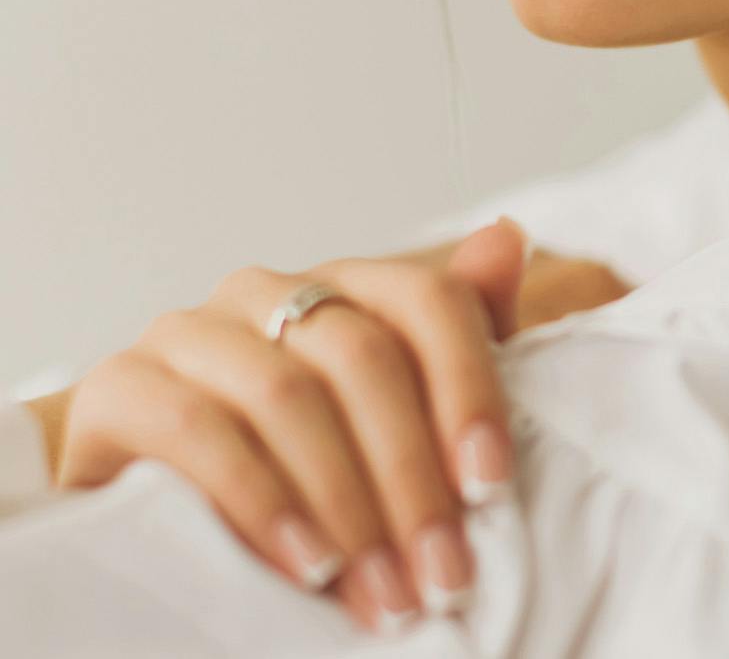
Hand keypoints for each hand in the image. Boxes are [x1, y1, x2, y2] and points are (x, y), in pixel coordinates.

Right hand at [42, 217, 529, 635]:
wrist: (157, 523)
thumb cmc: (302, 471)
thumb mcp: (400, 413)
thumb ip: (462, 331)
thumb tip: (507, 236)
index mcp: (342, 285)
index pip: (428, 300)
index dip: (469, 387)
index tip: (492, 486)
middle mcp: (264, 291)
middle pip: (363, 354)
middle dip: (412, 475)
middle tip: (441, 575)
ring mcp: (188, 331)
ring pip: (288, 393)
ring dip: (347, 504)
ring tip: (383, 592)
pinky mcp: (120, 387)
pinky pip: (197, 429)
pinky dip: (261, 502)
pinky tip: (305, 566)